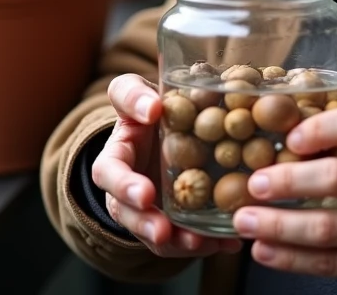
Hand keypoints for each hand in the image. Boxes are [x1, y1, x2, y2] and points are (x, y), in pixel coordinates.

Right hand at [91, 74, 242, 257]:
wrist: (162, 125)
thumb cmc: (147, 108)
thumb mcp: (133, 92)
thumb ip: (132, 95)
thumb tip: (152, 106)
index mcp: (116, 158)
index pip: (109, 174)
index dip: (124, 186)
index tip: (146, 194)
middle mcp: (128, 189)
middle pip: (128, 214)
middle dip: (145, 225)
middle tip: (163, 232)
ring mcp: (151, 209)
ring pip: (156, 235)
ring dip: (176, 242)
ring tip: (200, 244)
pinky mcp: (175, 220)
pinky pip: (184, 238)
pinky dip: (206, 244)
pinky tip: (227, 243)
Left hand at [231, 106, 336, 292]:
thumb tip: (289, 133)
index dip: (320, 128)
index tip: (290, 137)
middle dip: (286, 181)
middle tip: (252, 184)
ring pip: (326, 228)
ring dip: (277, 225)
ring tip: (245, 220)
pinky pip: (330, 263)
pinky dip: (291, 258)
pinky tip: (265, 250)